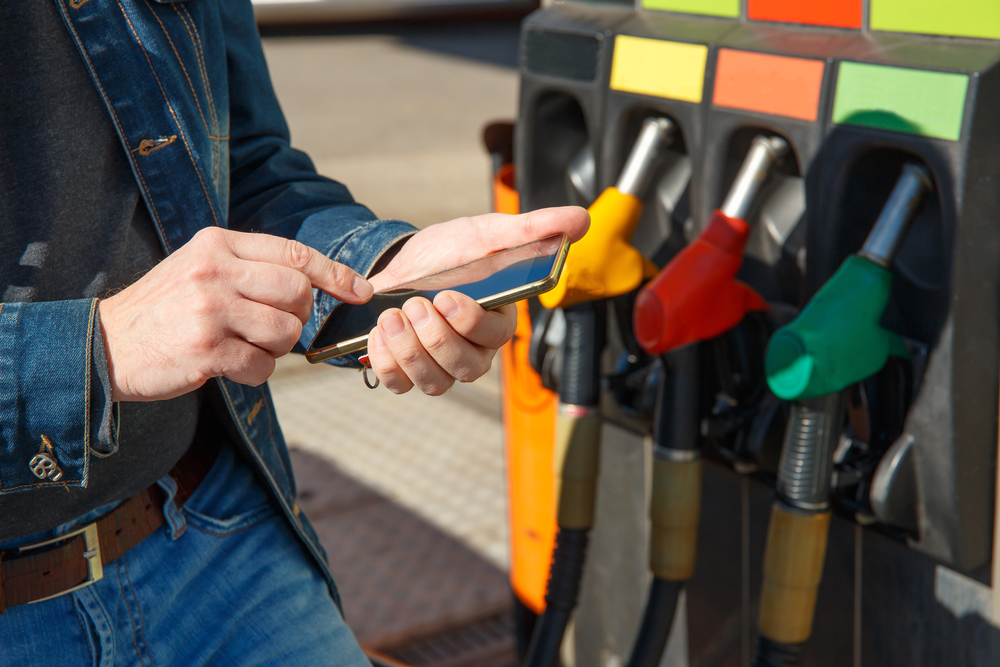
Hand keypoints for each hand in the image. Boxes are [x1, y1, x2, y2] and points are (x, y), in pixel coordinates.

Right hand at [99, 227, 372, 401]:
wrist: (103, 345)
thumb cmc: (165, 309)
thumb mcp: (200, 268)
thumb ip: (249, 267)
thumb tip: (314, 283)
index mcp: (217, 243)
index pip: (294, 253)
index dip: (335, 274)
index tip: (361, 292)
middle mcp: (215, 271)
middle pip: (298, 294)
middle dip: (297, 318)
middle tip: (269, 329)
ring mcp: (210, 310)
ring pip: (286, 332)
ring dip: (276, 349)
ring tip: (243, 347)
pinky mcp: (206, 350)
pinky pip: (263, 366)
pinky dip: (255, 373)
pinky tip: (229, 367)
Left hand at [366, 206, 589, 394]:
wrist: (403, 262)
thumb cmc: (452, 253)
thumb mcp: (489, 233)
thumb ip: (534, 228)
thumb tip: (580, 220)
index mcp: (497, 320)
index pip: (496, 336)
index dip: (471, 323)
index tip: (447, 297)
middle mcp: (473, 351)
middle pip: (465, 368)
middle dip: (434, 338)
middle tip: (414, 303)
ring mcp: (441, 367)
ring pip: (434, 382)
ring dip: (409, 351)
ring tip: (391, 316)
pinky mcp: (408, 372)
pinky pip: (399, 384)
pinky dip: (386, 362)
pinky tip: (379, 332)